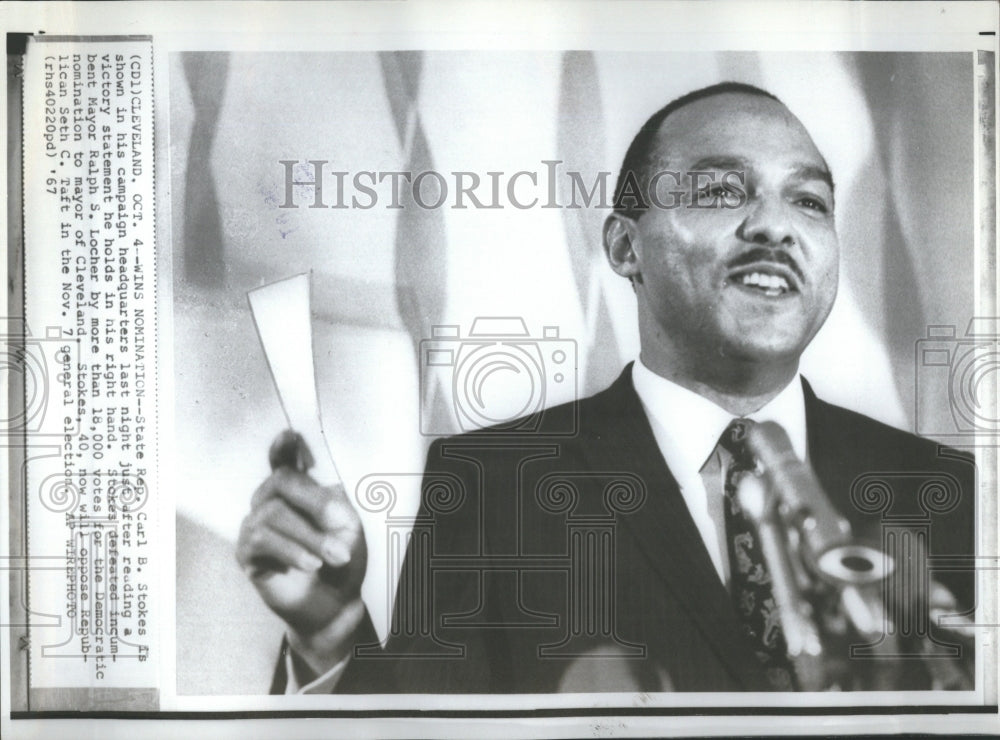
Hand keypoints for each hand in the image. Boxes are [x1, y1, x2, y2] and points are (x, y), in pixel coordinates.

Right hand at [237, 431, 366, 640]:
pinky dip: (291, 551)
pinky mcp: (246, 552)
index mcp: (298, 489)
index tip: (290, 436)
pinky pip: (262, 540)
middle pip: (280, 482)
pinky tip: (310, 564)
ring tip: (334, 558)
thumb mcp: (347, 526)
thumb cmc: (342, 558)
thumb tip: (318, 488)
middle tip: (343, 544)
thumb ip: (331, 502)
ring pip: (273, 513)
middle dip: (316, 511)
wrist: (335, 602)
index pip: (283, 460)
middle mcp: (271, 500)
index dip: (283, 447)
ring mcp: (255, 525)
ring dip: (310, 538)